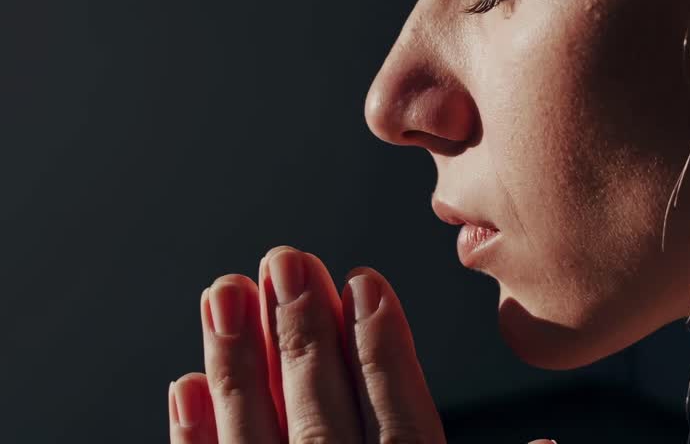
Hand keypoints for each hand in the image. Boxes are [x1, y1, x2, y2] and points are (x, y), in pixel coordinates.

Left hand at [167, 245, 449, 442]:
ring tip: (227, 291)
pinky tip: (187, 385)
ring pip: (254, 441)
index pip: (402, 433)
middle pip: (321, 422)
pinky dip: (196, 435)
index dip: (385, 354)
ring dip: (239, 363)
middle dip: (302, 335)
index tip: (365, 283)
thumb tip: (502, 400)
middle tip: (288, 262)